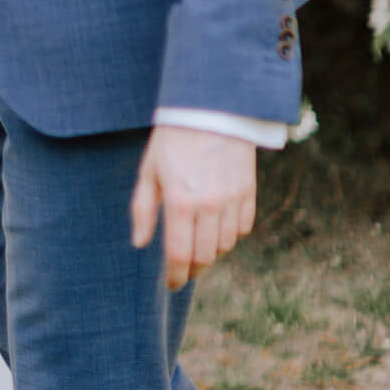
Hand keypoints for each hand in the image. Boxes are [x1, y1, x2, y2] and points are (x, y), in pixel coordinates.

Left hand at [131, 126, 256, 289]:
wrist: (209, 106)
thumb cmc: (172, 138)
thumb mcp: (149, 169)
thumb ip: (143, 208)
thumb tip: (140, 243)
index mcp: (180, 201)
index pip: (180, 255)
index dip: (175, 276)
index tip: (171, 283)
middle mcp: (208, 205)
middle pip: (205, 257)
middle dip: (193, 268)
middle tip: (184, 268)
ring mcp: (232, 199)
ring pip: (225, 245)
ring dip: (212, 251)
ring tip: (199, 242)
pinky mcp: (248, 191)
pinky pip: (243, 228)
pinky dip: (231, 234)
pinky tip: (219, 224)